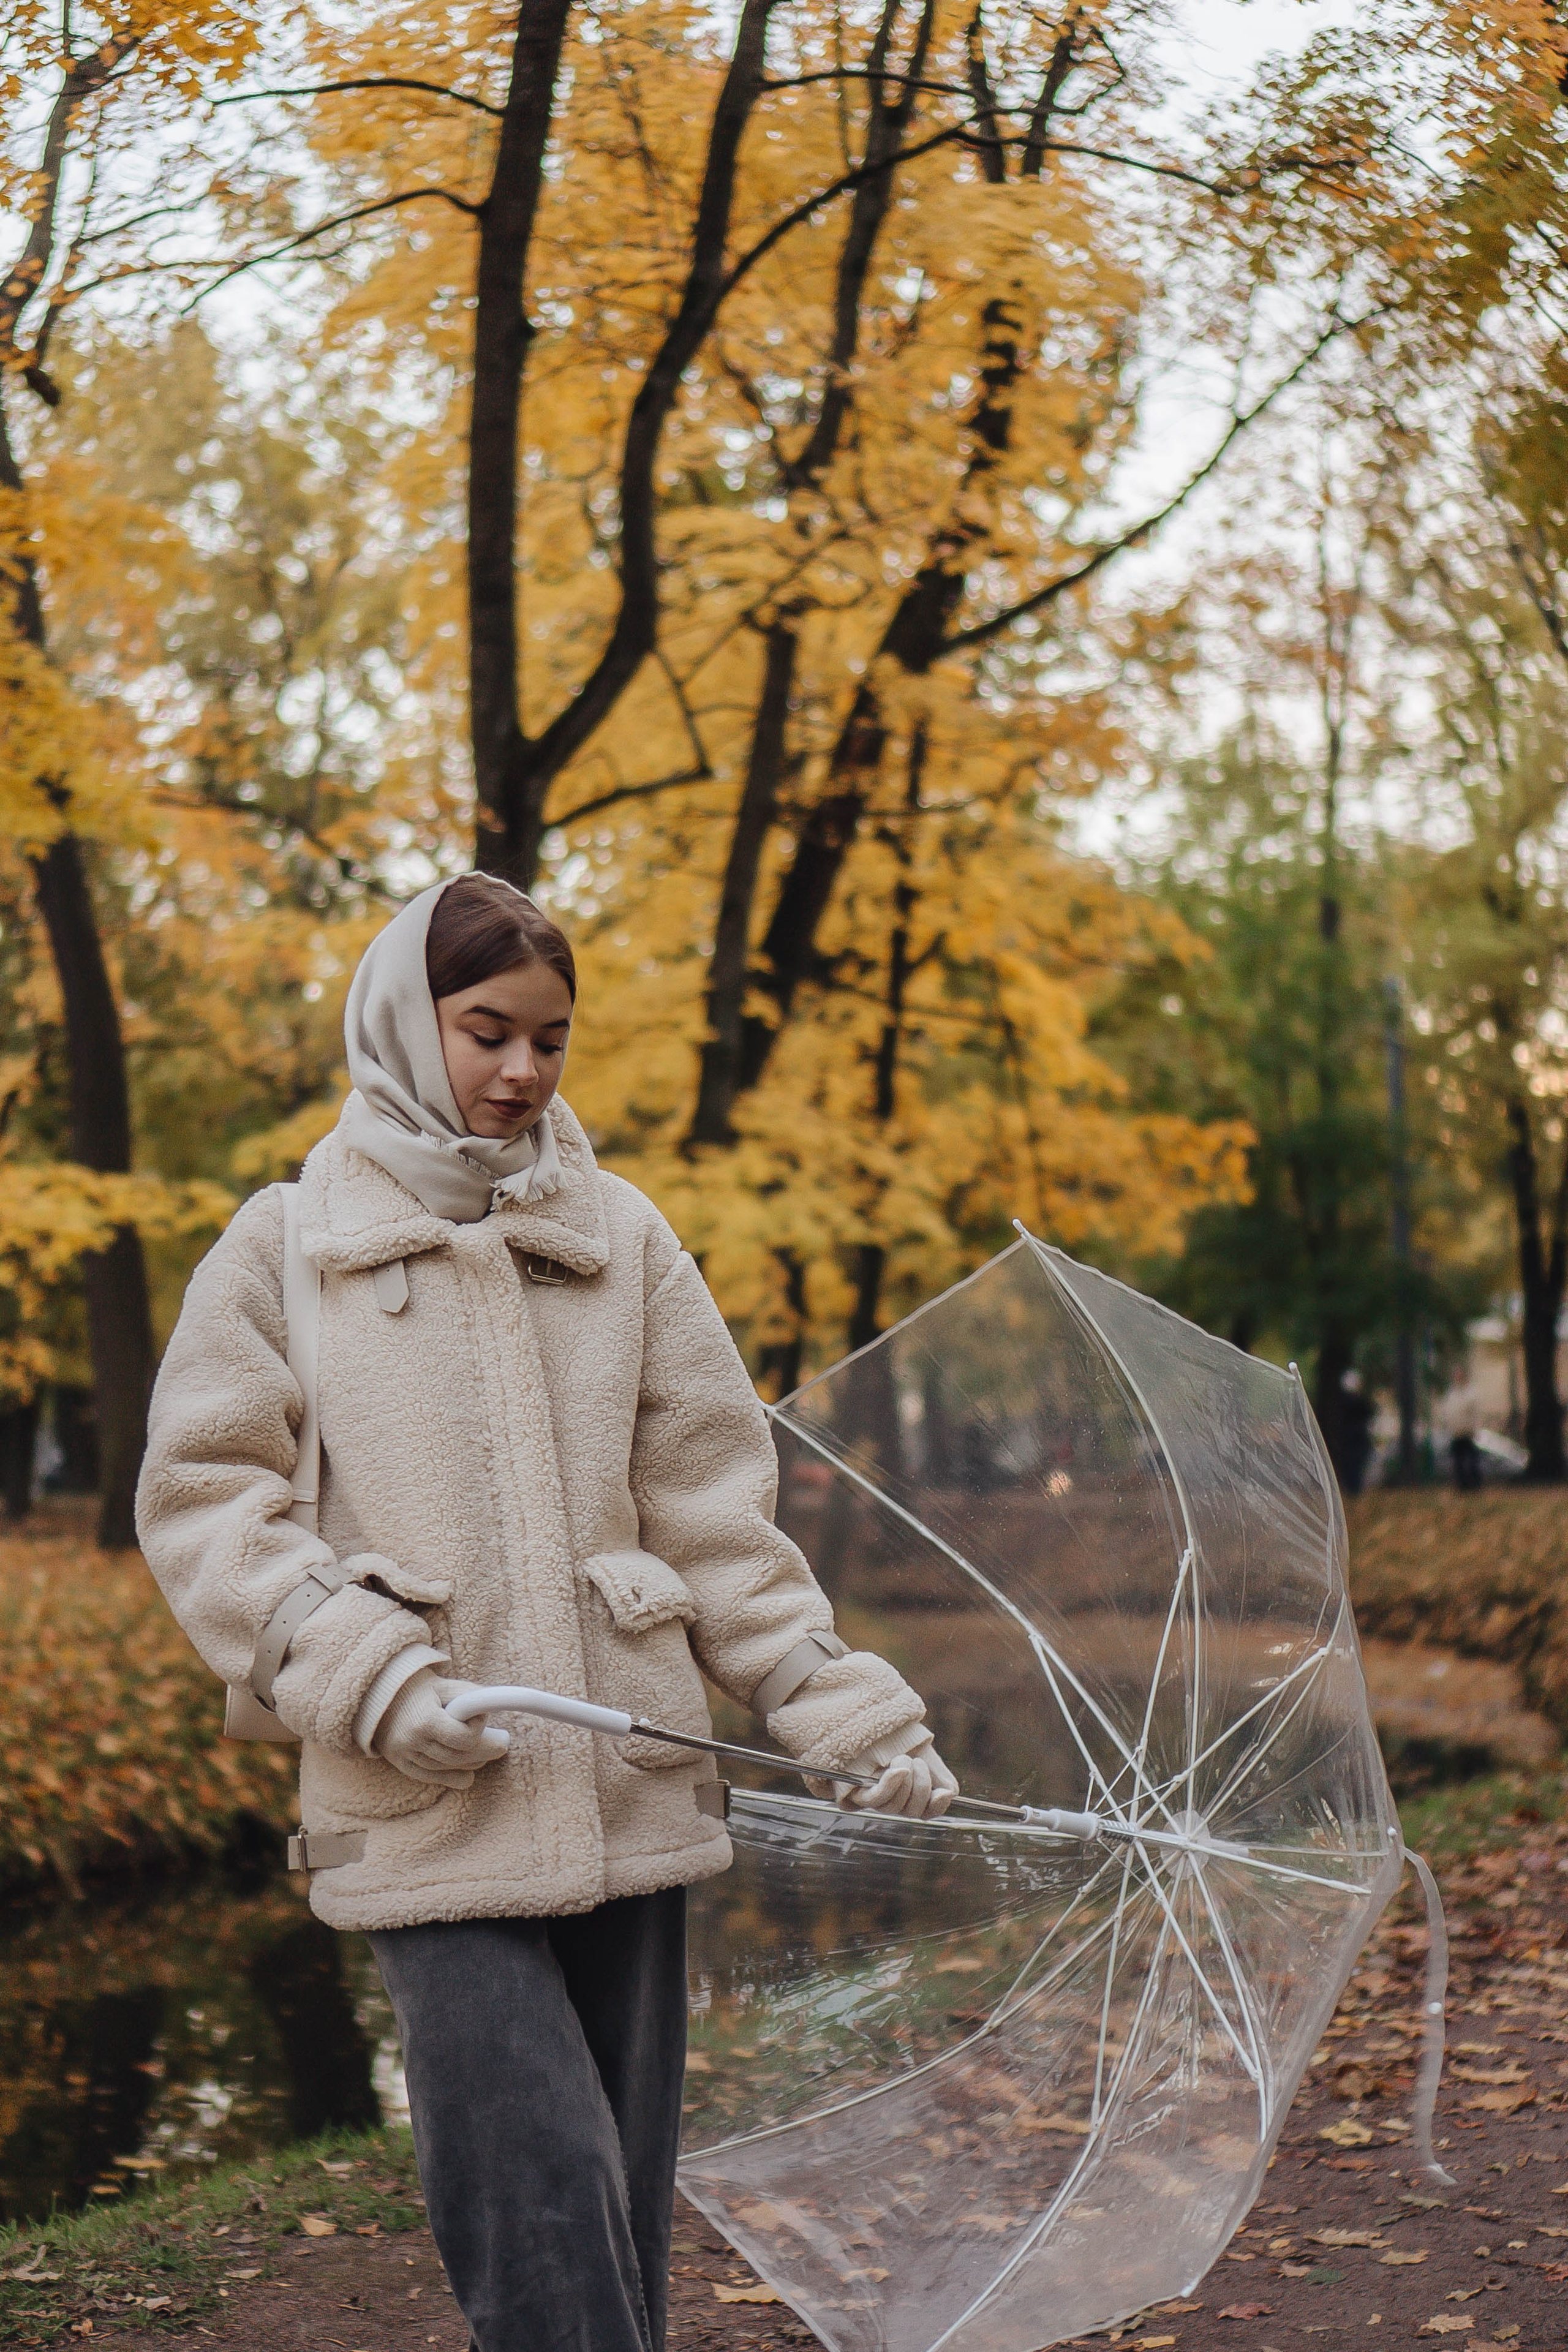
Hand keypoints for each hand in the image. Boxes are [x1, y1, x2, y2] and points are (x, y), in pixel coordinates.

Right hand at [373, 1672, 510, 1789]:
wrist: (377, 1695)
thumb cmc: (416, 1688)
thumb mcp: (443, 1685)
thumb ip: (468, 1695)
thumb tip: (491, 1708)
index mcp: (424, 1720)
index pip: (464, 1738)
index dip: (479, 1730)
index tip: (483, 1717)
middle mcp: (413, 1742)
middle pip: (460, 1757)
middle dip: (486, 1750)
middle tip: (502, 1744)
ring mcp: (405, 1756)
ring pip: (448, 1768)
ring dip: (472, 1763)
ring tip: (487, 1754)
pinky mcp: (401, 1765)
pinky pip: (432, 1777)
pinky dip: (453, 1778)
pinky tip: (469, 1776)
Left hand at [806, 1733, 957, 1818]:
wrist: (877, 1726)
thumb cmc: (902, 1742)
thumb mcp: (928, 1758)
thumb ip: (942, 1778)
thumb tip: (948, 1795)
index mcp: (912, 1795)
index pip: (927, 1812)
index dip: (937, 1806)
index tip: (943, 1792)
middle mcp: (894, 1802)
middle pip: (913, 1812)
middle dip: (920, 1787)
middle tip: (918, 1763)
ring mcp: (875, 1800)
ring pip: (895, 1806)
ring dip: (904, 1781)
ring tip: (902, 1758)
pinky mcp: (857, 1794)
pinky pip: (876, 1798)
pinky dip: (891, 1784)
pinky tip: (898, 1770)